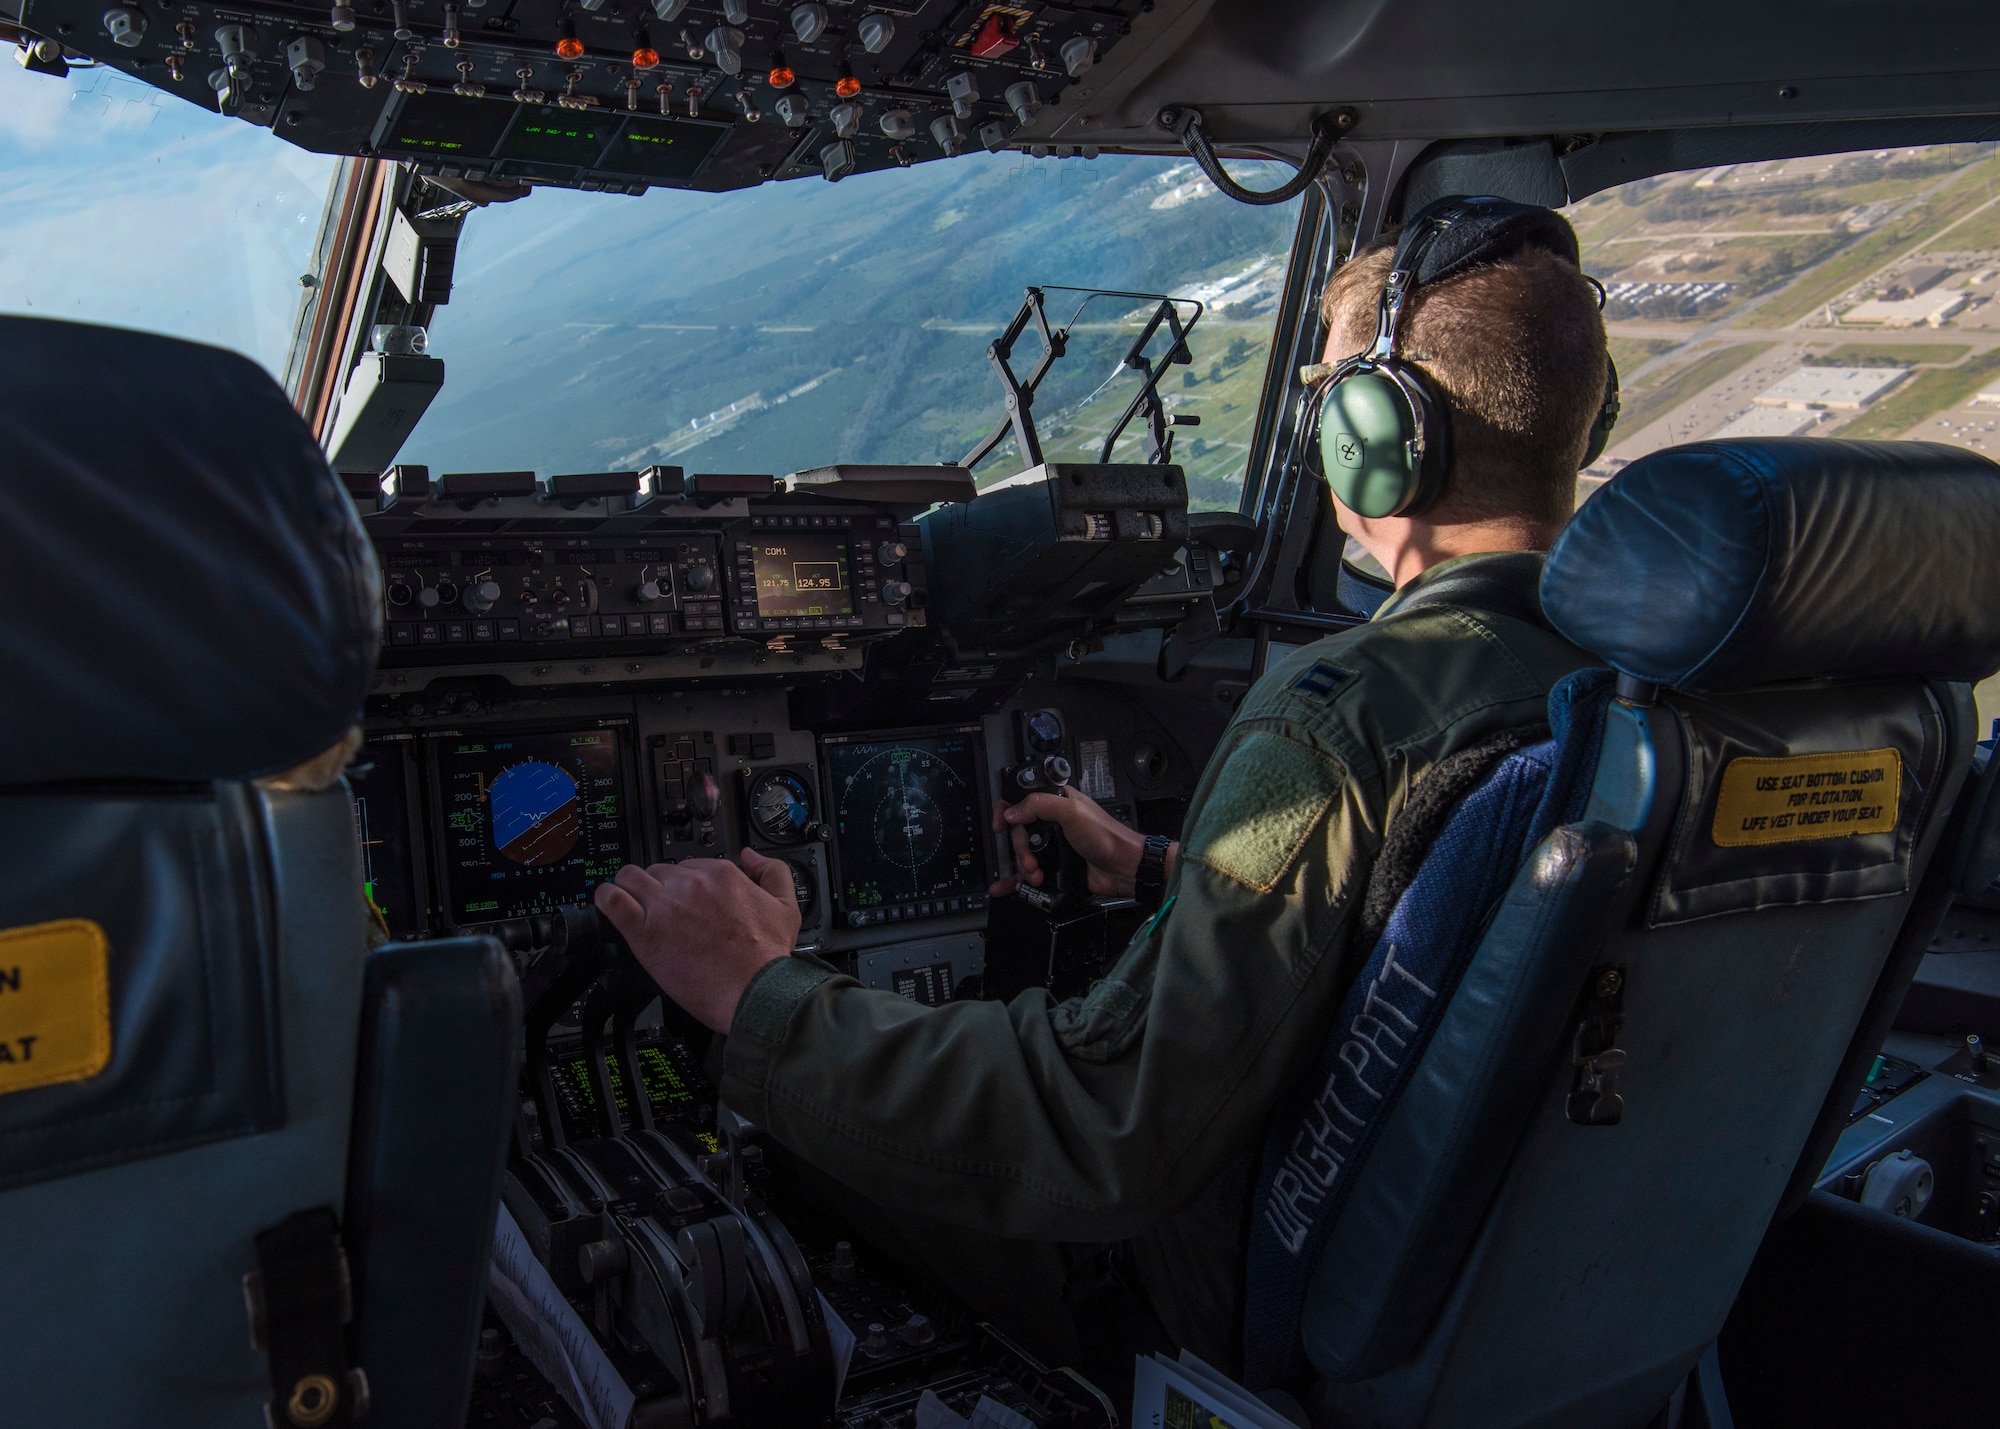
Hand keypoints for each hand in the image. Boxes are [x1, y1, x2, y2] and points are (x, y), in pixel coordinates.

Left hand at [594, 848, 801, 1032]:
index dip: (686, 882)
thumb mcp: (786, 907)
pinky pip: (613, 900)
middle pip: (659, 870)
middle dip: (658, 886)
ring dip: (628, 886)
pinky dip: (606, 898)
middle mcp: (691, 884)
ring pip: (631, 877)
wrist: (755, 992)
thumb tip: (751, 856)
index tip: (685, 898)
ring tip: (630, 900)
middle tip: (661, 907)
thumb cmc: (767, 958)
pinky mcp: (645, 931)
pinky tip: (608, 903)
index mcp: (722, 876)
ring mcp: (665, 906)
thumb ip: (771, 872)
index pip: (691, 865)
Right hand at [990, 788, 1175, 898]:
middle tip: (1029, 857)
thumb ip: (1039, 805)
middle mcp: (1053, 822)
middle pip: (1019, 831)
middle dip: (1019, 847)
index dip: (1007, 809)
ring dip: (1022, 866)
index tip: (1000, 824)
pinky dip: (1015, 880)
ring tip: (1034, 874)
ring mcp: (1054, 845)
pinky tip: (1004, 887)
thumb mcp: (1072, 812)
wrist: (1124, 868)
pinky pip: (1030, 872)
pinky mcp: (1056, 865)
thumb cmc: (1108, 837)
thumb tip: (1012, 812)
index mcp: (1058, 802)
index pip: (1023, 799)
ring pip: (1023, 853)